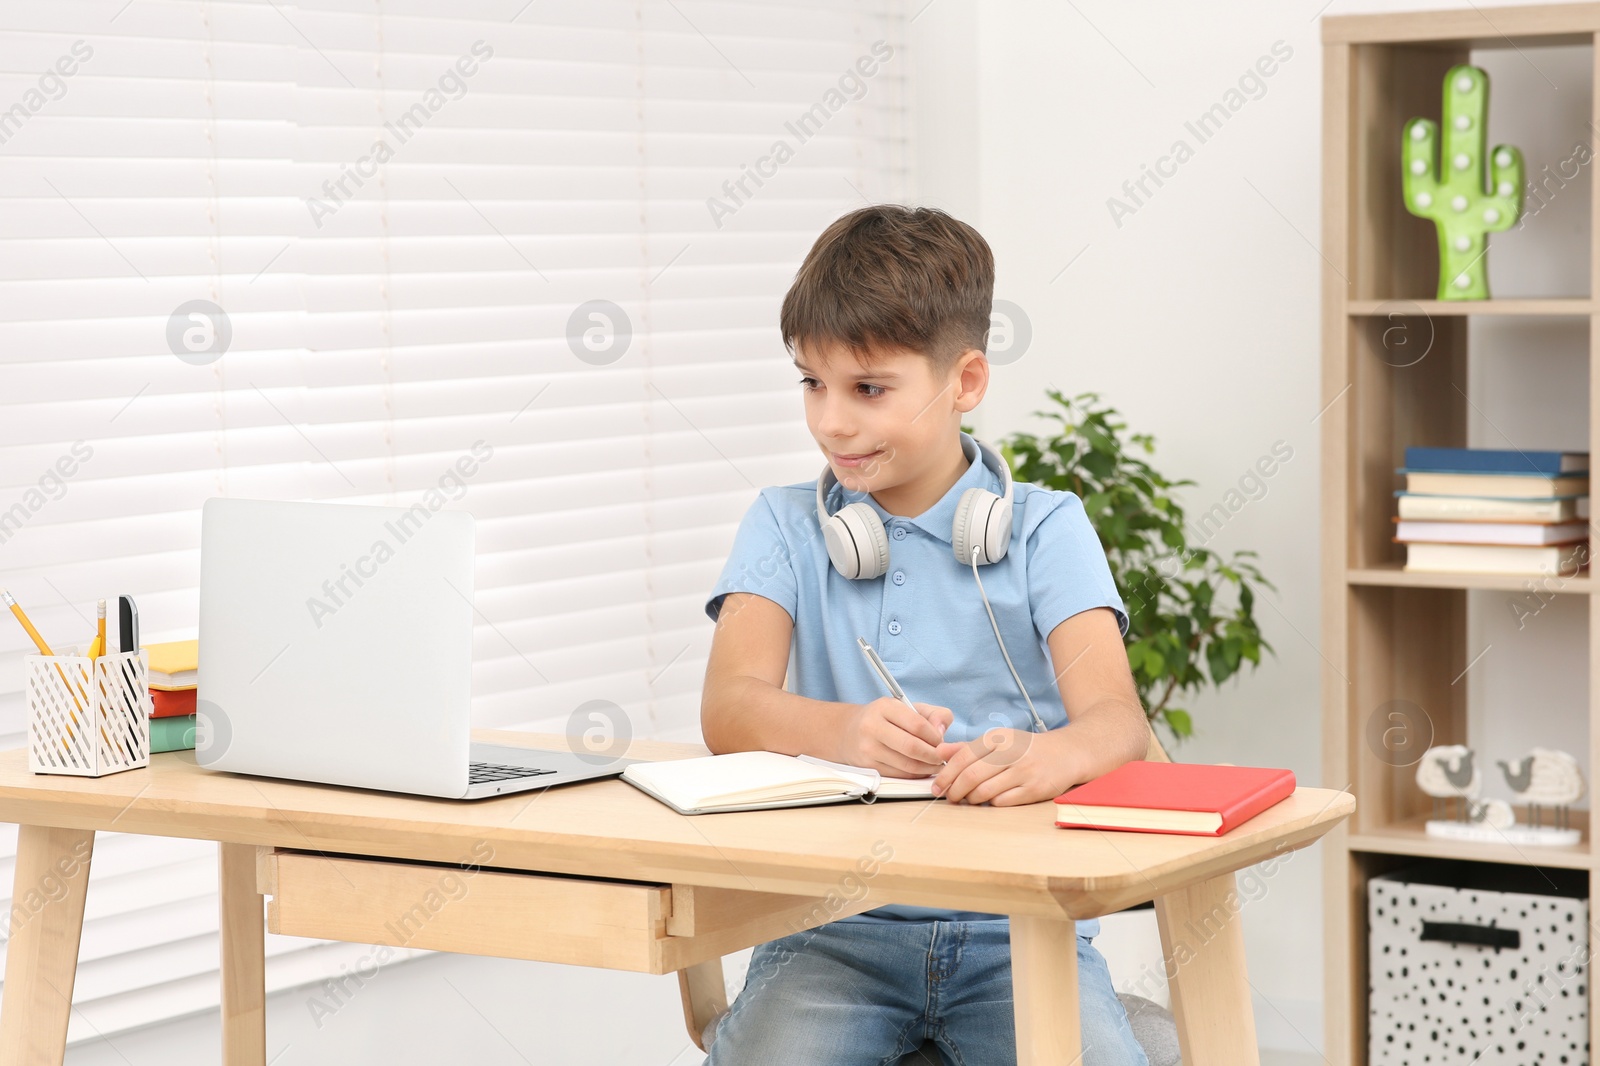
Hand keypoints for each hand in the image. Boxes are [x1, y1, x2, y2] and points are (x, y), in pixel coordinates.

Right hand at [838, 698, 952, 777]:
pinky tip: (921, 769)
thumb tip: (942, 732)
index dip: (935, 737)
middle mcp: (872, 726)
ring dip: (927, 768)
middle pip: (912, 747)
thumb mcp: (907, 707)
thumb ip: (933, 714)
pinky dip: (915, 774)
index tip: (942, 741)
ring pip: (906, 764)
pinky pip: (899, 774)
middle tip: (942, 757)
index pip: (917, 725)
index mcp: (885, 707)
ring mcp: (868, 748)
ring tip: (936, 765)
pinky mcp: (867, 766)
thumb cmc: (884, 718)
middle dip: (933, 755)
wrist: (848, 731)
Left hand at [932, 727, 1075, 805]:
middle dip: (955, 790)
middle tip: (950, 797)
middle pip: (971, 776)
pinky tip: (989, 800)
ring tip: (968, 798)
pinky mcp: (1034, 790)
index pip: (963, 757)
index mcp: (999, 737)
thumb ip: (968, 747)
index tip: (938, 786)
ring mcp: (1024, 771)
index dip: (946, 774)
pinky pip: (1002, 801)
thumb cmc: (1026, 749)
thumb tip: (939, 752)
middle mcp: (1011, 752)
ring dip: (971, 799)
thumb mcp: (999, 741)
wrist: (1067, 754)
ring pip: (984, 791)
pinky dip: (990, 803)